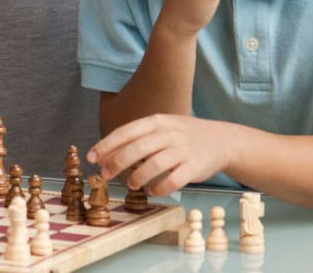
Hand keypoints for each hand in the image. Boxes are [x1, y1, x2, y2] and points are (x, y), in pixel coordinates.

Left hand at [86, 114, 231, 195]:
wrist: (220, 140)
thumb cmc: (182, 136)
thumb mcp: (160, 128)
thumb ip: (136, 139)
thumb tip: (104, 155)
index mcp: (156, 121)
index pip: (126, 132)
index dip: (106, 145)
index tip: (91, 158)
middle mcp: (169, 133)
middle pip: (137, 148)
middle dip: (116, 162)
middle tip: (105, 175)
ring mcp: (182, 150)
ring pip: (154, 165)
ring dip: (137, 177)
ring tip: (131, 184)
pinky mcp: (194, 167)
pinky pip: (173, 180)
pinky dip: (160, 188)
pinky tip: (153, 190)